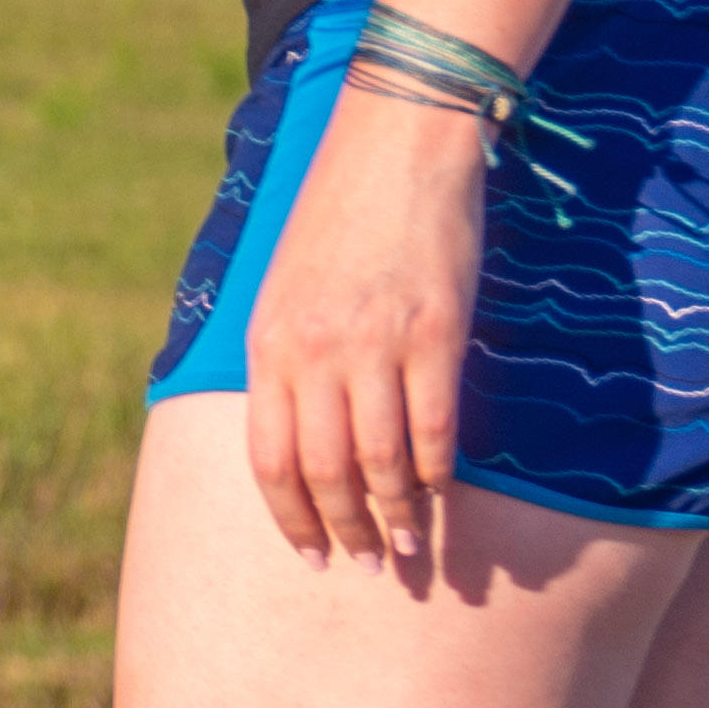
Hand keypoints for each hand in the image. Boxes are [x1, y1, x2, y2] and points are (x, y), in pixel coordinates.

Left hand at [241, 85, 488, 570]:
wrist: (396, 142)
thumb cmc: (340, 213)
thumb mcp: (284, 285)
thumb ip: (285, 356)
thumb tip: (293, 427)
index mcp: (268, 344)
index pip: (270, 460)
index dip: (291, 520)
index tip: (312, 556)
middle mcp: (313, 354)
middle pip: (323, 474)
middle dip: (345, 532)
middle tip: (369, 566)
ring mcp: (374, 346)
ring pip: (379, 463)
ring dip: (396, 517)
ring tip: (410, 548)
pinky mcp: (434, 335)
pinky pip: (433, 429)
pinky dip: (435, 473)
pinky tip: (440, 493)